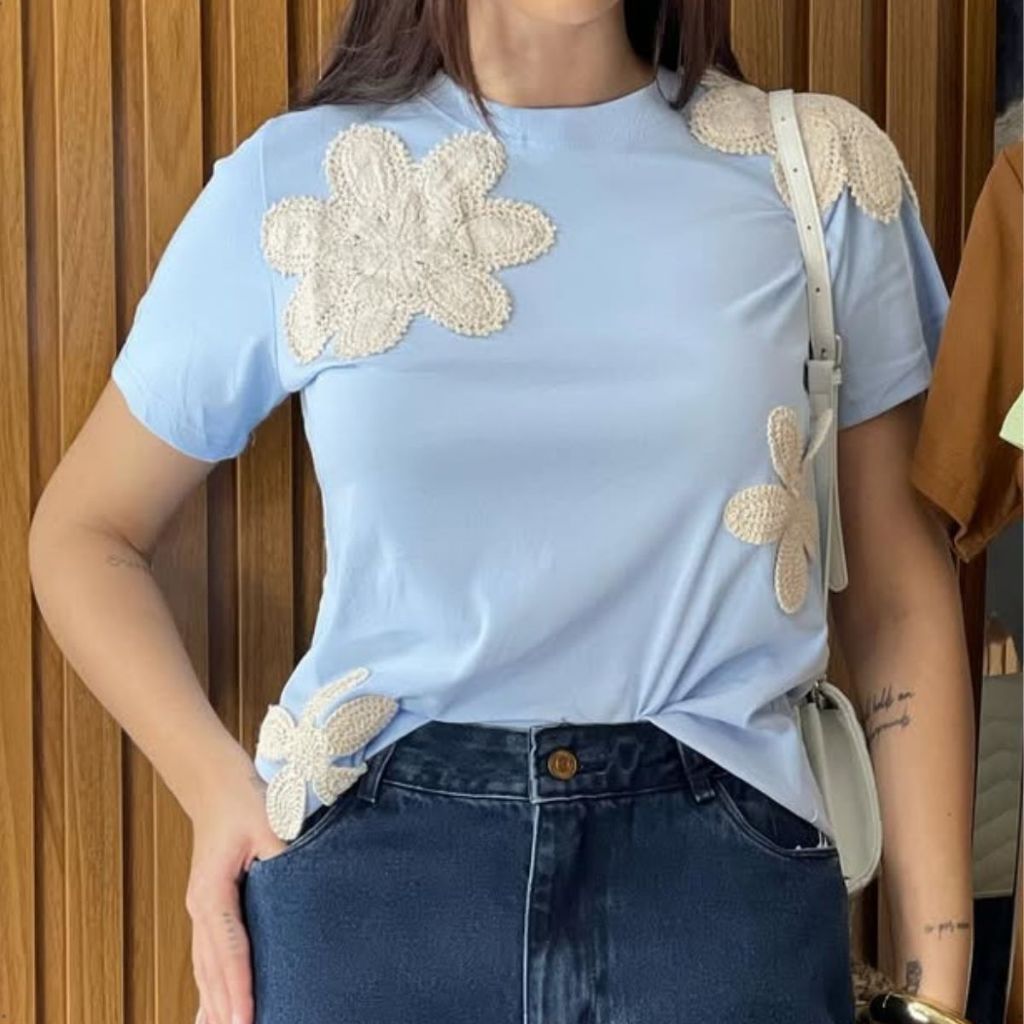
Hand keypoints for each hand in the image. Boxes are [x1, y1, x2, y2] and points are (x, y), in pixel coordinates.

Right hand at [186, 763, 287, 1023]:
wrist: (216, 785)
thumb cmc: (243, 801)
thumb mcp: (268, 823)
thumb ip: (283, 856)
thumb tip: (302, 882)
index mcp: (213, 894)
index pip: (230, 951)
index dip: (239, 988)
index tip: (245, 1021)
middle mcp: (200, 909)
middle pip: (211, 971)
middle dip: (225, 1009)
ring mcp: (199, 911)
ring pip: (204, 970)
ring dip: (215, 1004)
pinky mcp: (207, 909)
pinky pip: (206, 958)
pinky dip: (209, 988)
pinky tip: (211, 1013)